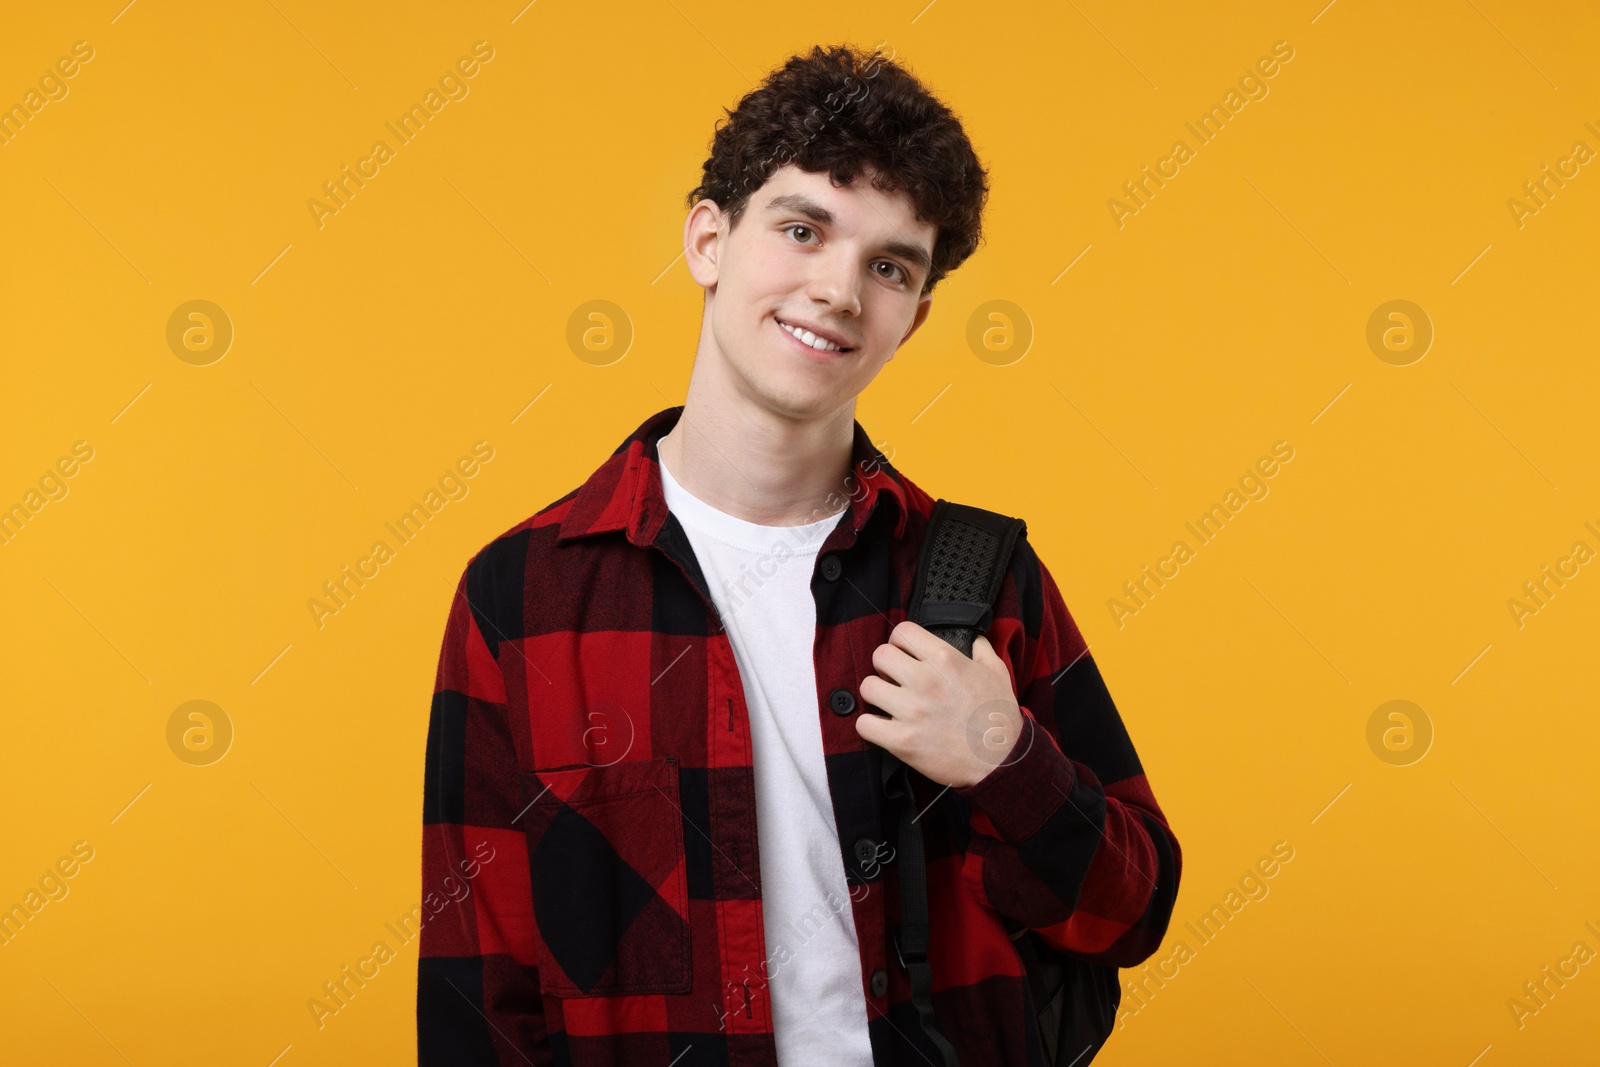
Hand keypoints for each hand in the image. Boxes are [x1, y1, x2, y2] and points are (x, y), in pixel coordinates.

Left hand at [855, 621, 1024, 788]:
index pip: (902, 632)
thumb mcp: (998, 673)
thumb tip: (976, 640)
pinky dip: (870, 726)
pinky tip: (884, 727)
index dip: (900, 642)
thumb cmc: (1000, 717)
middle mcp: (925, 680)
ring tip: (889, 703)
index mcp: (945, 660)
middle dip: (885, 666)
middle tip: (894, 679)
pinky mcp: (902, 741)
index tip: (904, 653)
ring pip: (868, 687)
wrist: (1002, 761)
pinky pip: (864, 724)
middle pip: (879, 656)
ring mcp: (911, 711)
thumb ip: (983, 651)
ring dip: (877, 695)